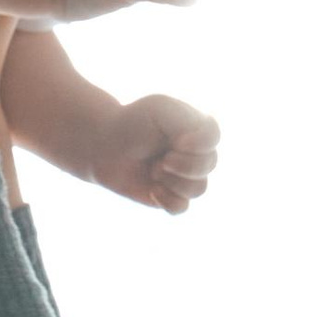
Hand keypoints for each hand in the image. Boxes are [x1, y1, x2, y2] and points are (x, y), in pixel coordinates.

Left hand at [90, 90, 220, 214]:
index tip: (177, 142)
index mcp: (196, 128)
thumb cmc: (133, 123)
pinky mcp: (171, 196)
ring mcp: (185, 176)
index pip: (213, 137)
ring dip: (173, 181)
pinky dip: (167, 200)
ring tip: (154, 169)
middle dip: (183, 164)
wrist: (103, 145)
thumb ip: (188, 124)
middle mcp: (195, 152)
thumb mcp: (161, 109)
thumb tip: (197, 153)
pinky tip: (153, 189)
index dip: (199, 144)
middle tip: (161, 158)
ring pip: (198, 189)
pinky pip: (182, 207)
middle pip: (209, 164)